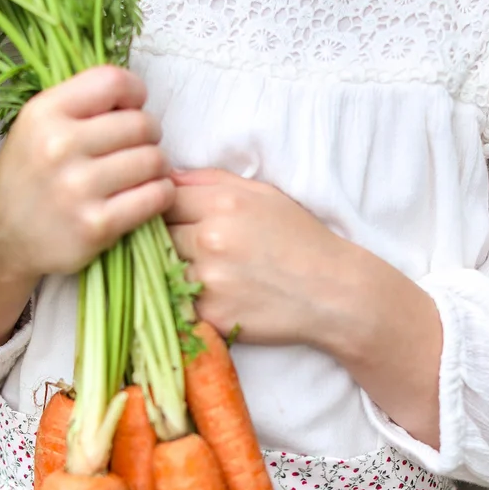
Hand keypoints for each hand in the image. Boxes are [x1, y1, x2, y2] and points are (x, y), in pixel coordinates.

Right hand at [0, 66, 172, 351]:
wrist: (0, 240)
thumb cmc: (27, 178)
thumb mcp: (36, 127)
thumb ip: (79, 105)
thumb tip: (134, 95)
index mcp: (44, 113)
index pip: (112, 81)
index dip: (134, 92)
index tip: (131, 108)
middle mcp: (59, 146)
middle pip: (141, 124)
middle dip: (149, 135)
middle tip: (137, 149)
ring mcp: (78, 188)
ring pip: (154, 160)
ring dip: (157, 167)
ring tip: (141, 174)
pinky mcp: (97, 225)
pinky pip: (157, 196)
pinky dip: (161, 194)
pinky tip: (145, 196)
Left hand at [167, 169, 345, 345]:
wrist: (332, 292)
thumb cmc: (300, 238)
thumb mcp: (263, 194)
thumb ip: (210, 180)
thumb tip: (165, 175)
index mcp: (222, 203)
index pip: (162, 199)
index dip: (164, 208)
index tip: (176, 218)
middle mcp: (210, 239)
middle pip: (156, 233)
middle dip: (165, 238)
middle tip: (188, 245)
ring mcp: (207, 279)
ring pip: (162, 268)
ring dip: (173, 269)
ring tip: (206, 271)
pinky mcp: (209, 314)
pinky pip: (178, 300)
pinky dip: (187, 297)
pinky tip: (213, 294)